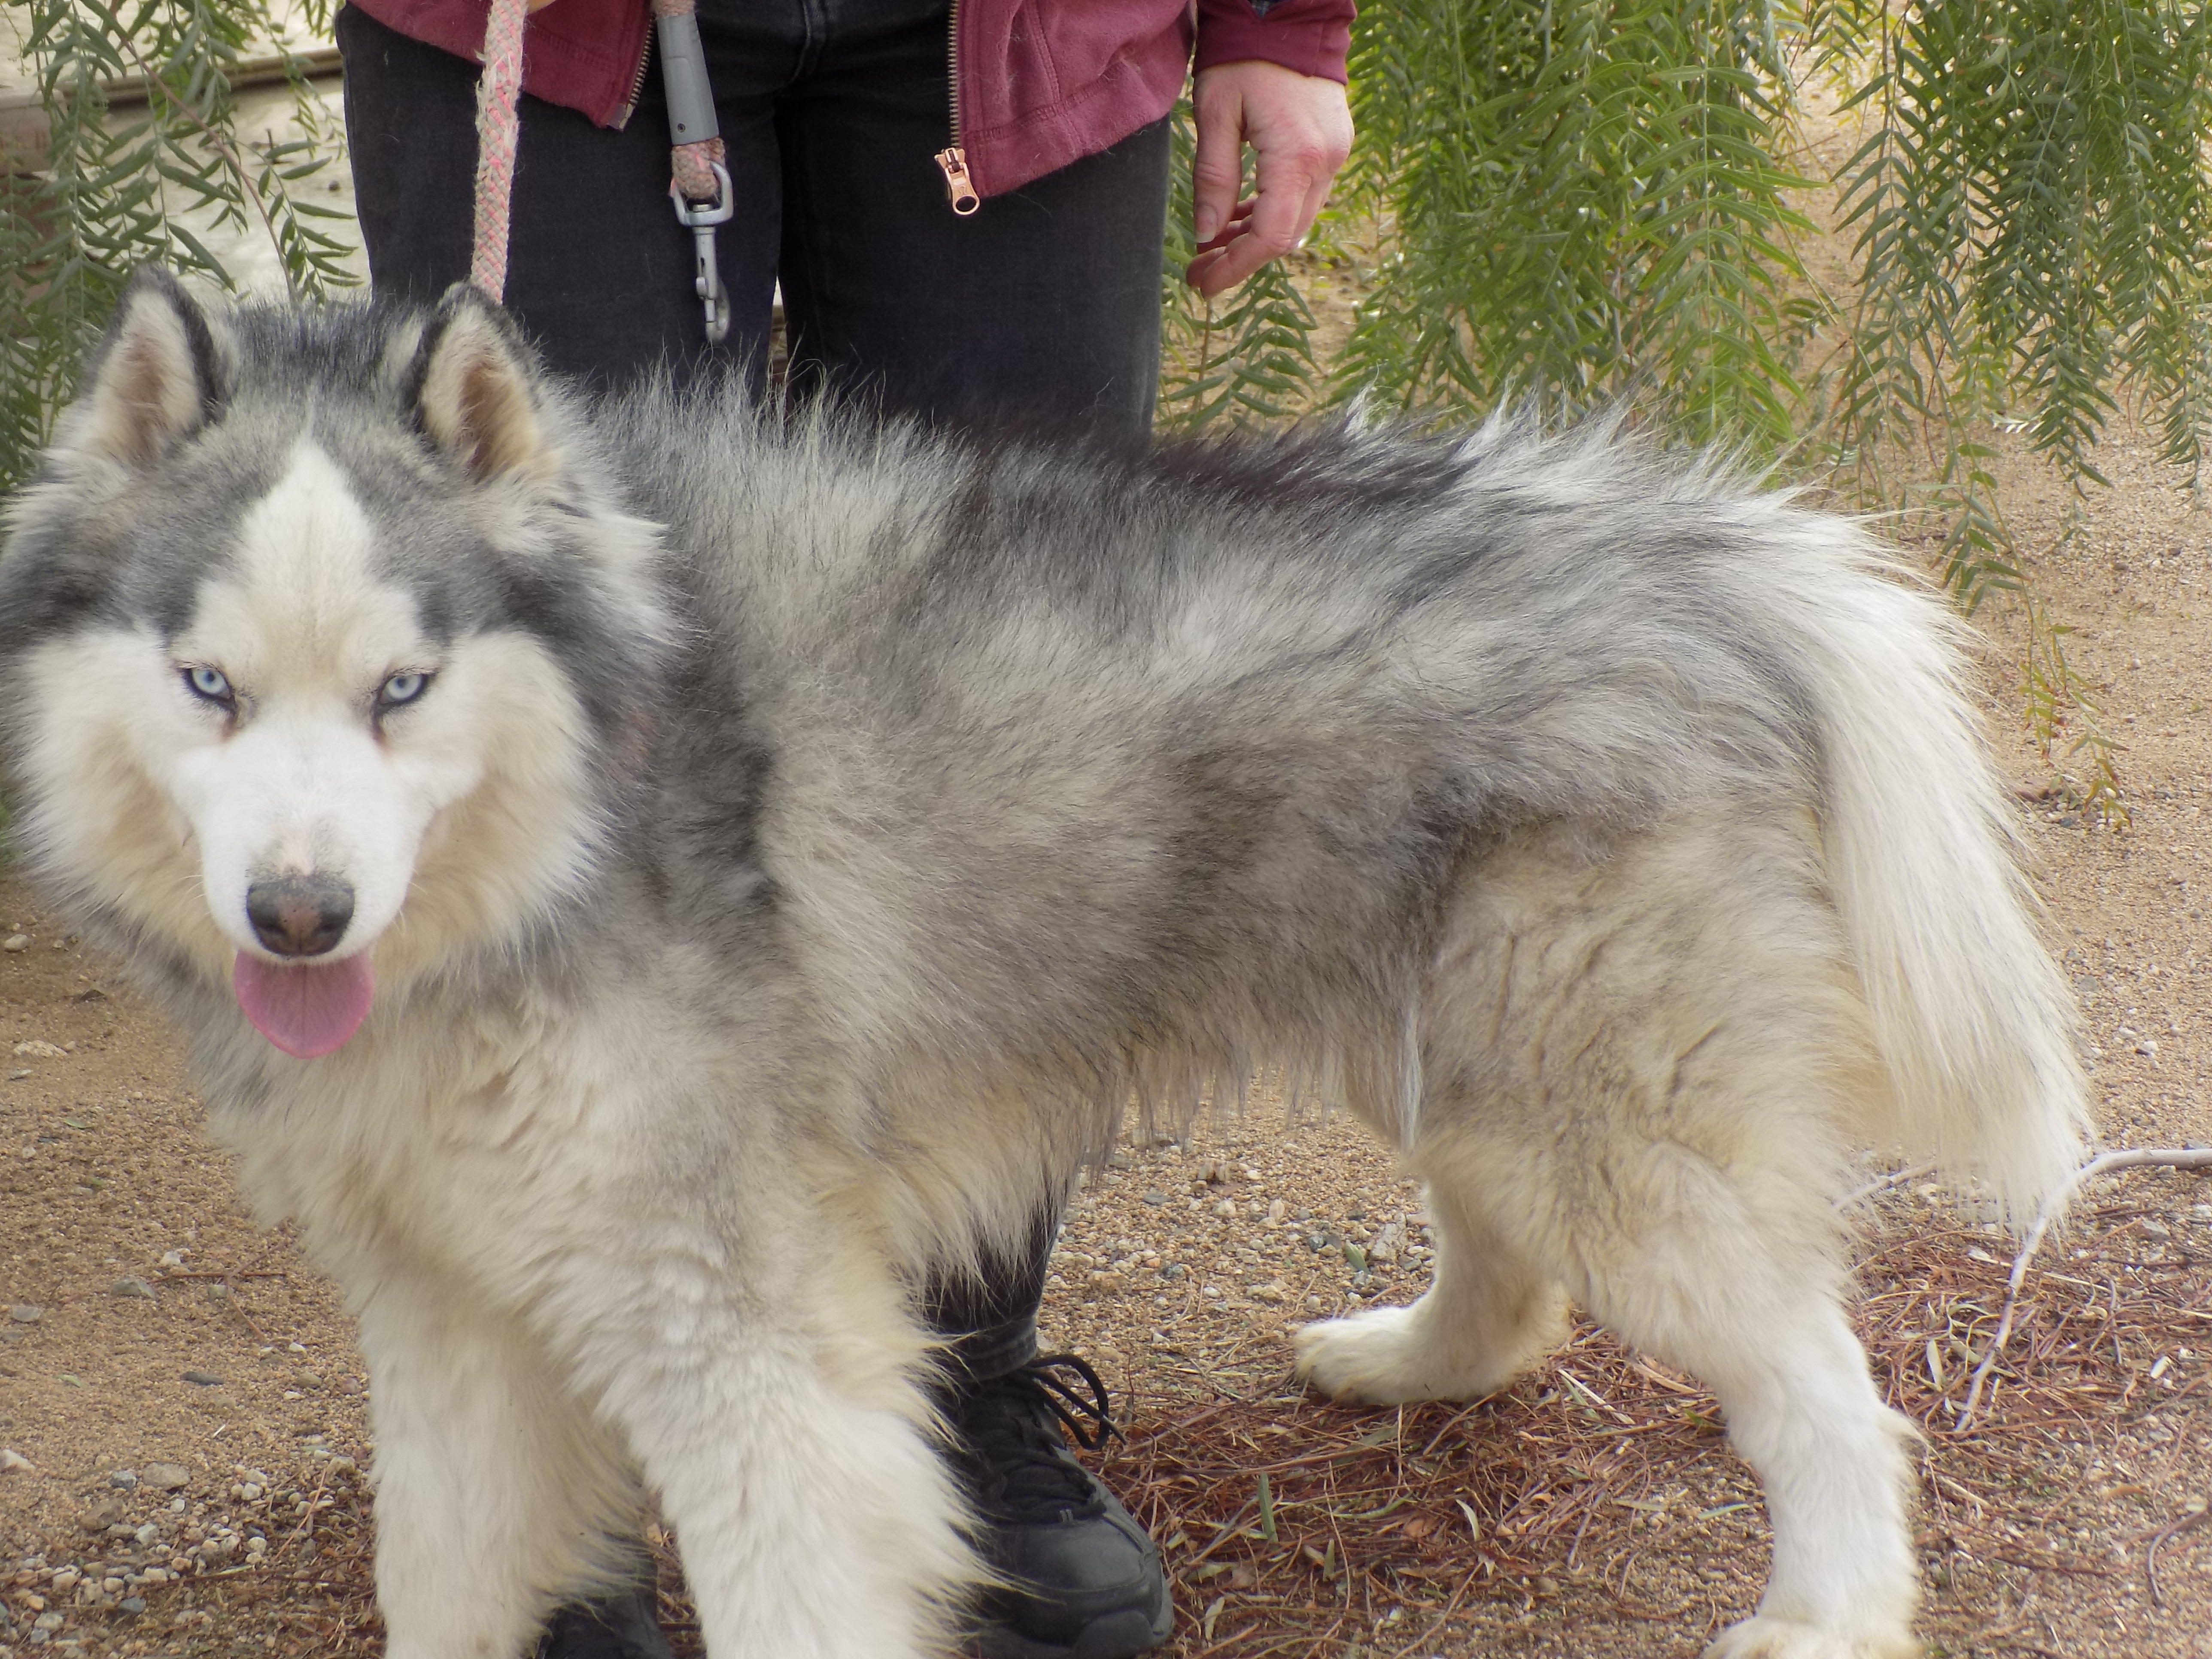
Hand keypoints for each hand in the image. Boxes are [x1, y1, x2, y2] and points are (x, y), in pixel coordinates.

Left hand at [1187, 60, 1353, 296]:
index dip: (1234, 268)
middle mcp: (1326, 162)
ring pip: (1295, 219)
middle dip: (1239, 258)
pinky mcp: (1333, 146)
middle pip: (1285, 236)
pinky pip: (1303, 196)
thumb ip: (1213, 178)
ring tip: (1210, 243)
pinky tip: (1238, 216)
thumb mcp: (1215, 114)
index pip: (1270, 238)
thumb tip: (1205, 234)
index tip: (1202, 284)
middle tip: (1198, 268)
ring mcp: (1335, 155)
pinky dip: (1270, 212)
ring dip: (1253, 236)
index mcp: (1297, 157)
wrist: (1287, 15)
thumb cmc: (1246, 57)